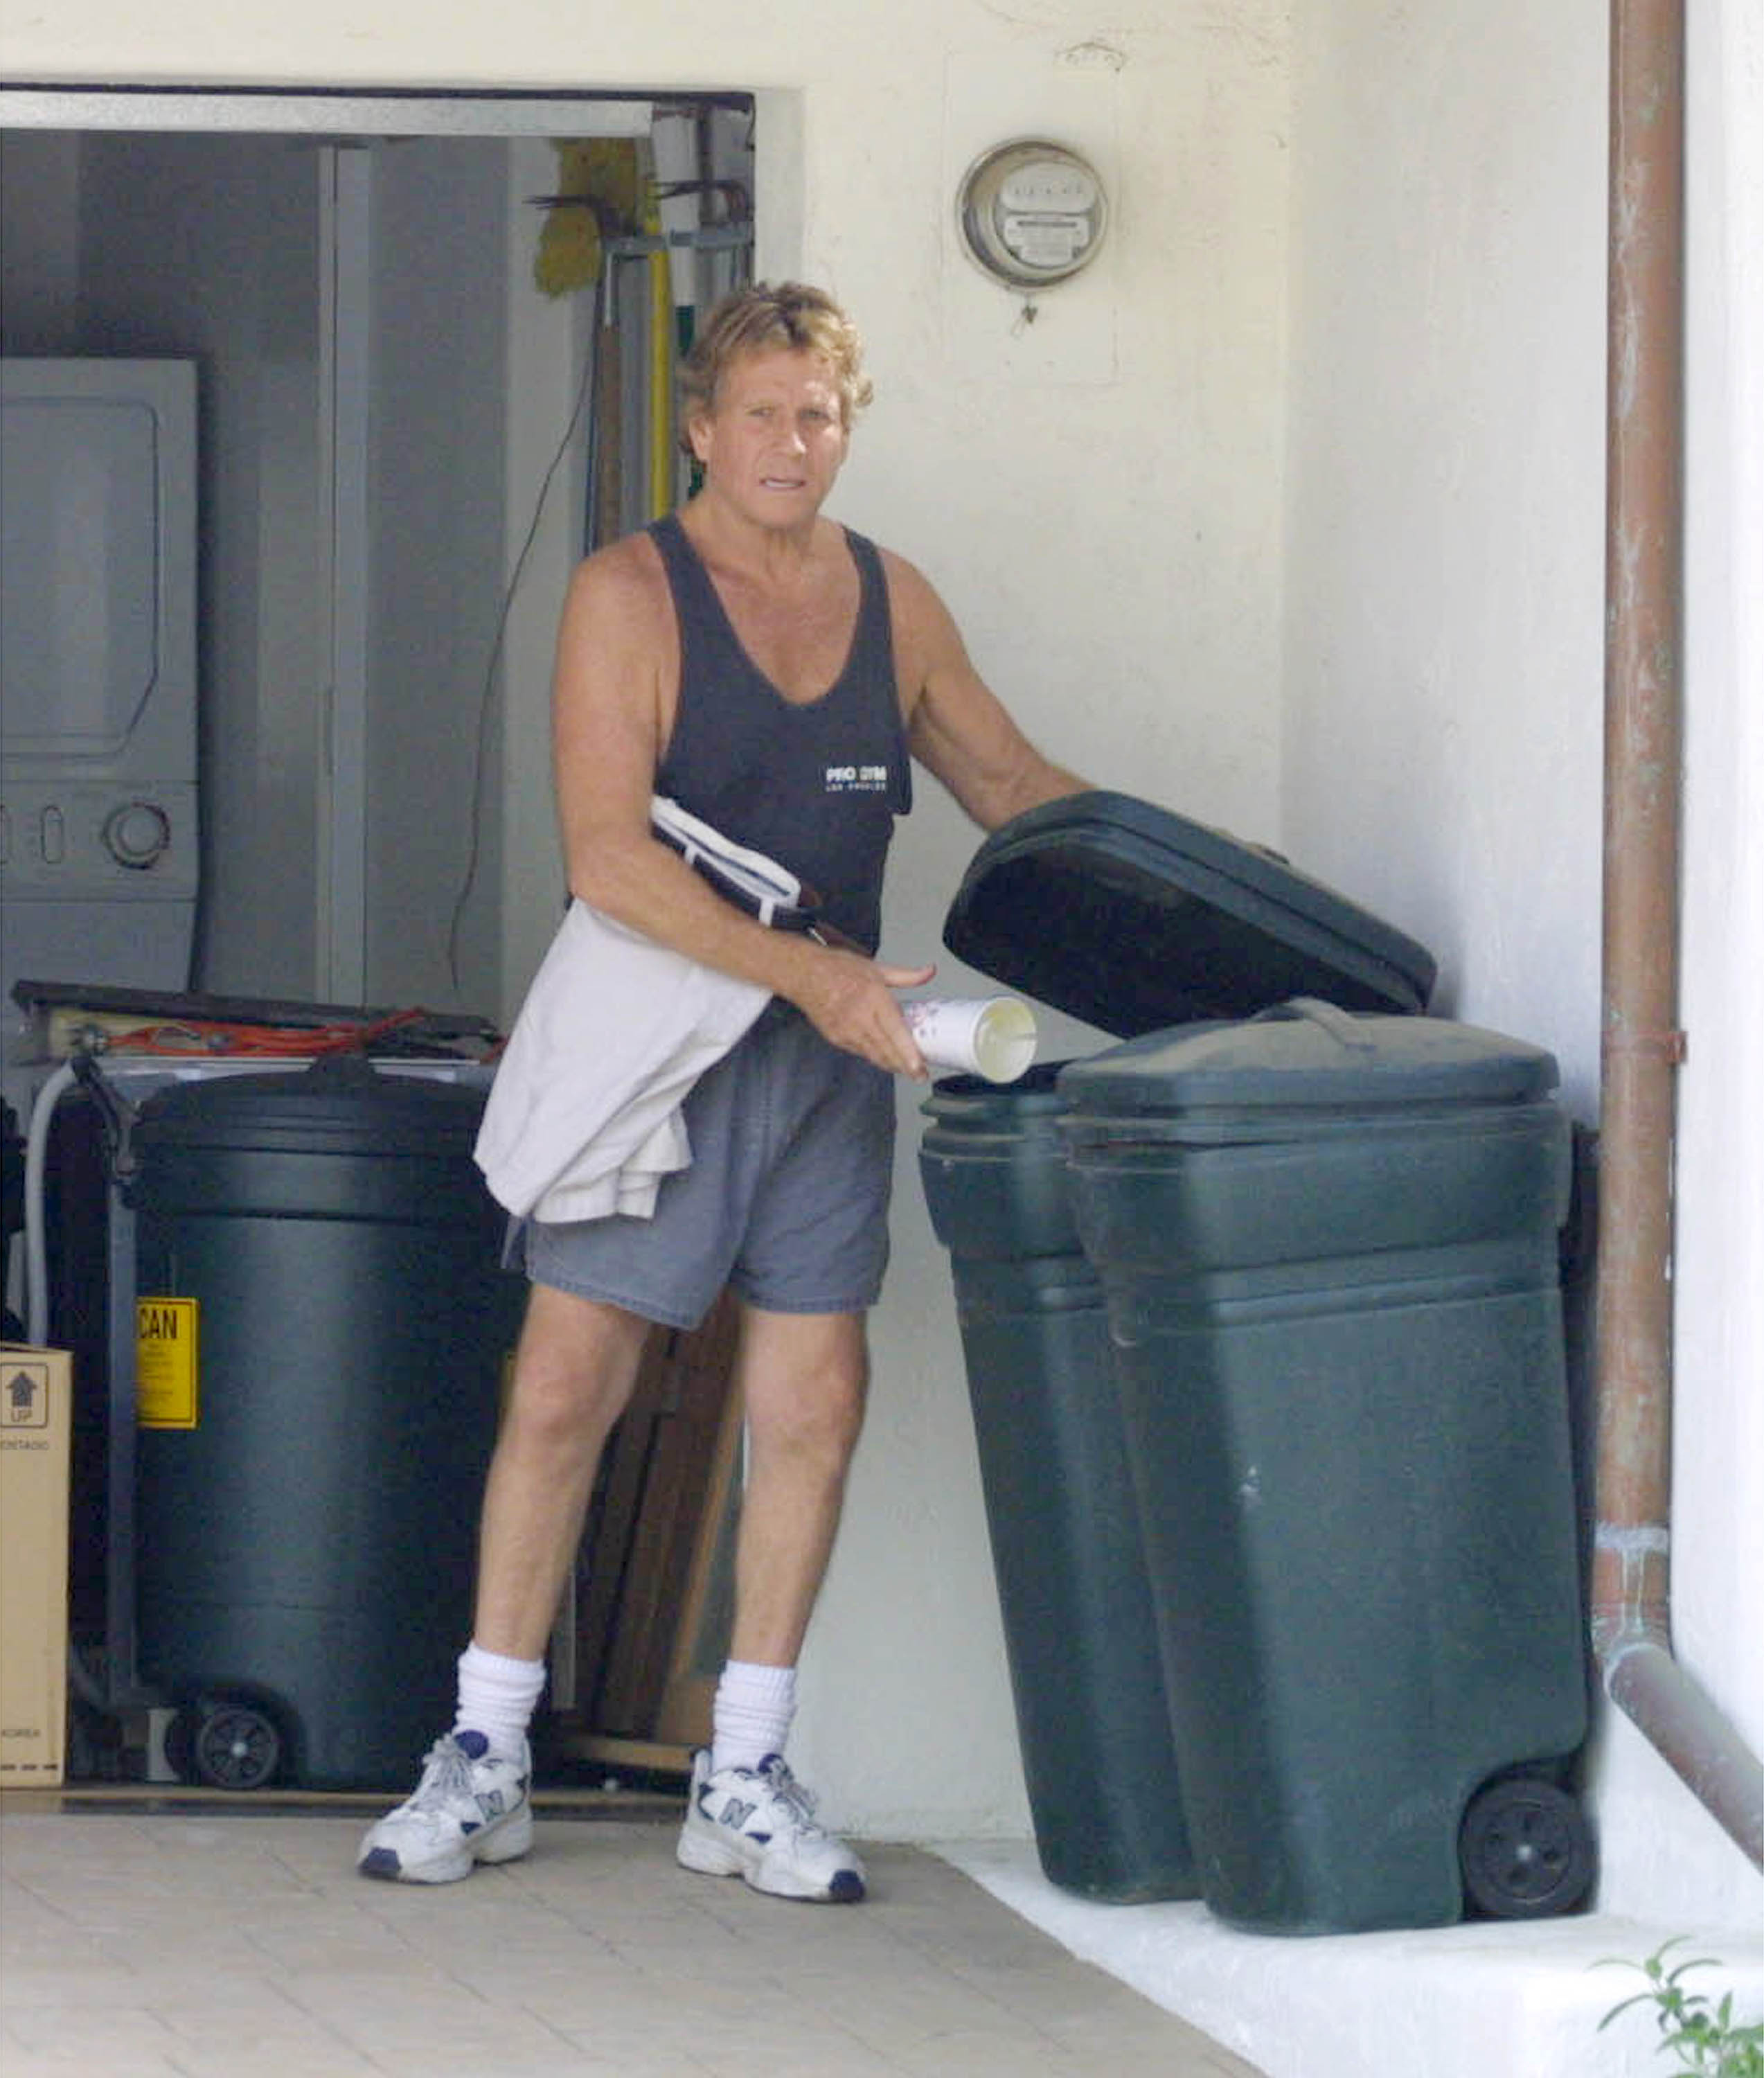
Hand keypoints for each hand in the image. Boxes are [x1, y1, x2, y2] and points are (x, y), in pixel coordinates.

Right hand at [790, 949, 936, 1077]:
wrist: (804, 974)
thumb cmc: (838, 969)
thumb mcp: (877, 968)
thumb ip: (907, 975)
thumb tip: (930, 972)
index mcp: (874, 997)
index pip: (895, 1031)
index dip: (907, 1053)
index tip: (919, 1067)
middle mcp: (860, 1017)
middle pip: (886, 1050)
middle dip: (905, 1067)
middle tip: (920, 1075)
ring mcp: (846, 1030)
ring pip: (873, 1056)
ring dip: (890, 1065)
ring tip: (906, 1070)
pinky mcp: (836, 1038)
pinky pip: (860, 1052)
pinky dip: (874, 1057)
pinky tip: (884, 1059)